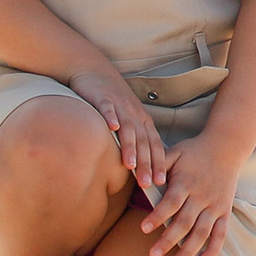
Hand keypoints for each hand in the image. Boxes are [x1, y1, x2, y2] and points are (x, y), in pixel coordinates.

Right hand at [64, 68, 167, 199]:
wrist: (96, 72)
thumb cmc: (113, 101)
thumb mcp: (128, 119)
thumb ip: (133, 139)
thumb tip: (136, 167)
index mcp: (143, 121)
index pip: (153, 145)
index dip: (157, 163)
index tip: (160, 182)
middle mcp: (134, 114)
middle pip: (143, 141)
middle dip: (146, 163)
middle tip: (147, 183)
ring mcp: (120, 105)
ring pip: (128, 128)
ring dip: (130, 146)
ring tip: (131, 164)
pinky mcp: (103, 98)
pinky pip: (108, 108)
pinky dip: (111, 117)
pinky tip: (112, 128)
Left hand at [141, 128, 245, 255]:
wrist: (227, 146)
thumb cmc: (194, 151)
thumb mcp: (175, 152)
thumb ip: (158, 164)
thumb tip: (139, 176)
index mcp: (187, 182)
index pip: (171, 202)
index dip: (157, 216)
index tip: (143, 229)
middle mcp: (201, 196)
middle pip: (184, 222)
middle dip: (168, 241)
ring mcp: (215, 205)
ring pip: (202, 232)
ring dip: (188, 251)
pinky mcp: (225, 211)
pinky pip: (221, 233)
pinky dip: (214, 249)